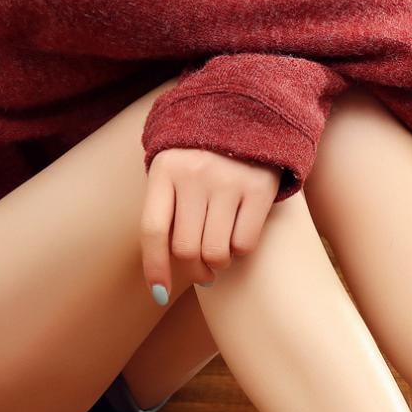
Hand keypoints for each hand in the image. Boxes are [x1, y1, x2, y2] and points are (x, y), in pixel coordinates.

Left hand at [140, 148, 280, 304]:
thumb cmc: (206, 156)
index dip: (155, 268)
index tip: (160, 295)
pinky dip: (241, 251)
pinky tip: (241, 237)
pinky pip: (245, 244)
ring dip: (219, 263)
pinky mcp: (259, 189)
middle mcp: (194, 175)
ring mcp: (227, 181)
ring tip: (223, 252)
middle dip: (195, 270)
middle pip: (186, 249)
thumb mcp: (177, 171)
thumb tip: (167, 270)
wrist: (252, 115)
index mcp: (164, 170)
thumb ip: (168, 208)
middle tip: (204, 270)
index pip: (153, 230)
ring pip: (216, 252)